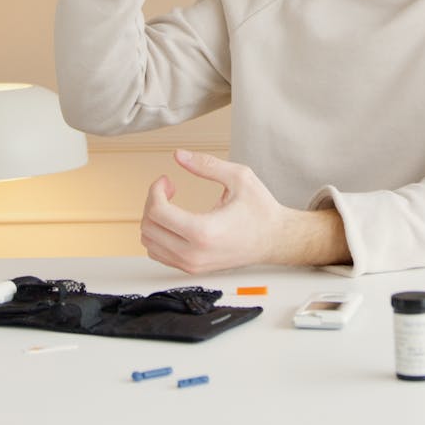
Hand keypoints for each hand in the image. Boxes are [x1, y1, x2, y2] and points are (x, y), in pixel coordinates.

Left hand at [140, 150, 350, 272]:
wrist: (275, 240)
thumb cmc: (261, 211)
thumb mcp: (239, 177)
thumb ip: (206, 164)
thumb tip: (179, 155)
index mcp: (204, 232)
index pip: (157, 213)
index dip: (155, 190)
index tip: (167, 180)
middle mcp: (194, 253)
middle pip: (149, 228)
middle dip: (153, 201)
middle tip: (169, 188)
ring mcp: (193, 265)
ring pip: (149, 243)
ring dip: (154, 219)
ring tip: (171, 204)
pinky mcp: (193, 269)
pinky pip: (159, 254)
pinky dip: (159, 235)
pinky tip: (174, 220)